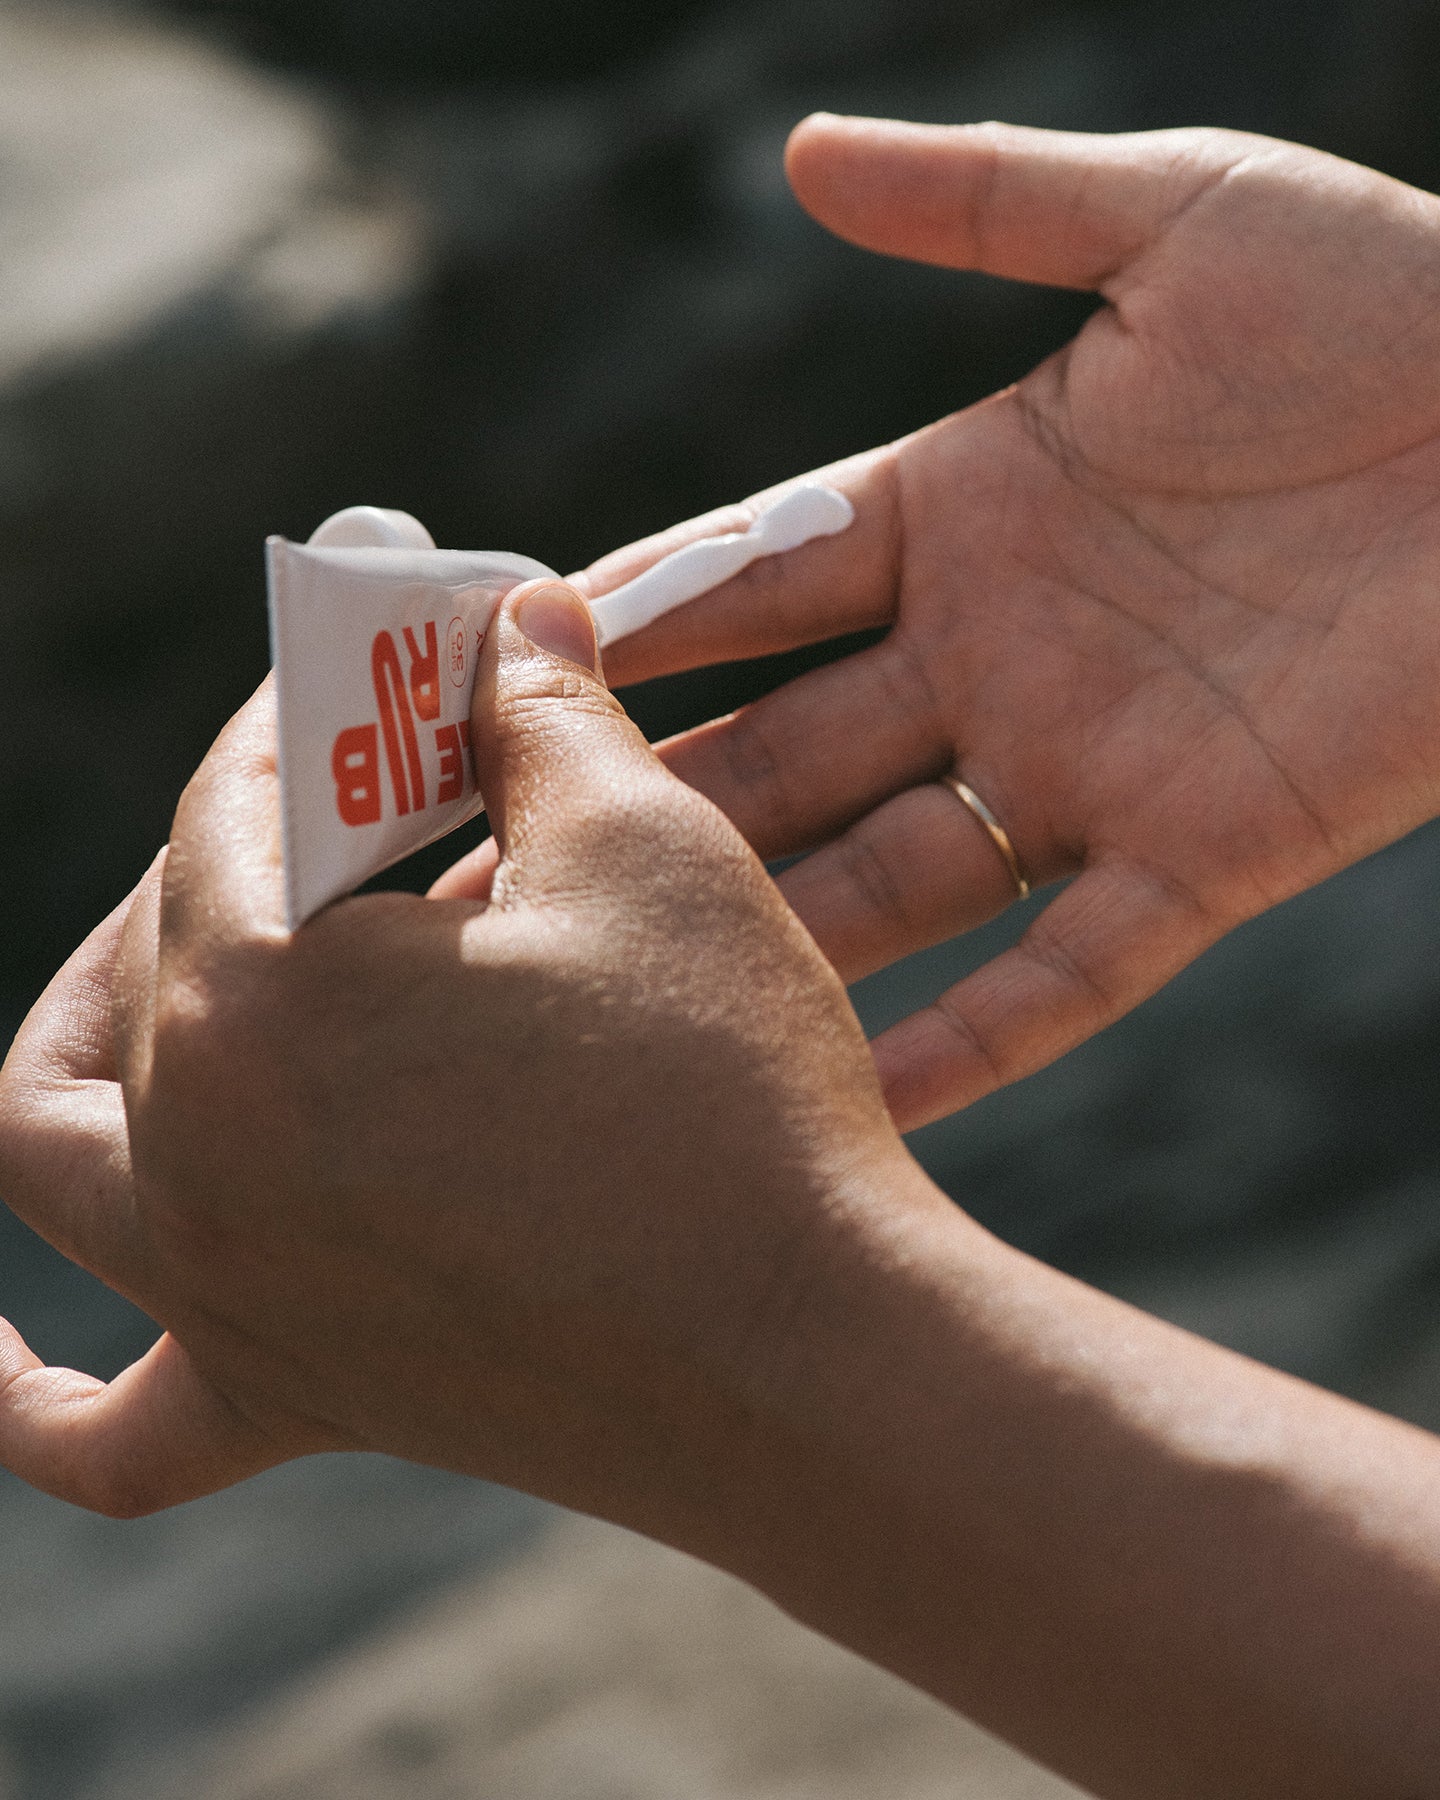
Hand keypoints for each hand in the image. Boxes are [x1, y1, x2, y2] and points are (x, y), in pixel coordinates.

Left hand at [0, 581, 917, 1519]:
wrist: (818, 1361)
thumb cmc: (733, 1097)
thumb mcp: (652, 850)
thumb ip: (549, 713)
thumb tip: (512, 625)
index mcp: (253, 997)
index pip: (233, 803)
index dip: (314, 708)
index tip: (382, 667)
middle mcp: (191, 1151)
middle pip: (158, 947)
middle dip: (246, 842)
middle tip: (359, 803)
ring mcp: (227, 1291)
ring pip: (56, 1152)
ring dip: (82, 1040)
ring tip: (158, 977)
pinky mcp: (298, 1395)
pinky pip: (105, 1428)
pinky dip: (23, 1389)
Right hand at [566, 117, 1439, 1128]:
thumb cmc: (1397, 304)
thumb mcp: (1175, 218)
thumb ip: (986, 203)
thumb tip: (795, 155)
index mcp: (962, 511)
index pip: (752, 583)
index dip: (629, 629)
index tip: (498, 672)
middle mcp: (994, 658)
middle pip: (783, 750)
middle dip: (647, 811)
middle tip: (500, 875)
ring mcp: (1087, 773)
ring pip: (890, 881)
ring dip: (770, 938)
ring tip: (635, 999)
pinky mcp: (1205, 864)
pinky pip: (1067, 980)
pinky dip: (970, 1044)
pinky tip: (859, 1097)